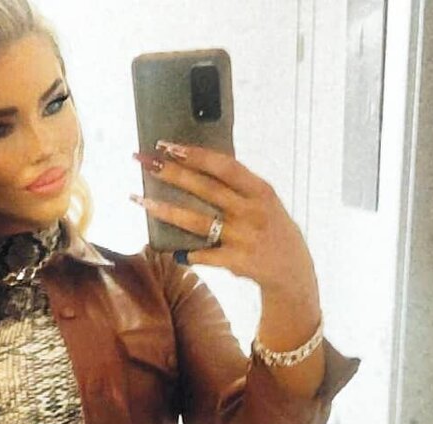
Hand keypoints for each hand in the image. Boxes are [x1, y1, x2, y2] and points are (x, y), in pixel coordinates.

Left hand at [132, 141, 318, 304]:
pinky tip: (176, 251)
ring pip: (197, 222)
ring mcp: (244, 237)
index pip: (225, 166)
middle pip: (206, 189)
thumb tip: (195, 165)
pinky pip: (203, 255)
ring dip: (166, 211)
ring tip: (141, 201)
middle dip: (173, 174)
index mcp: (260, 190)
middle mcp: (252, 212)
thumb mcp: (263, 201)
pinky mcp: (236, 262)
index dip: (195, 154)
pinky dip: (188, 253)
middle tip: (146, 163)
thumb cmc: (269, 227)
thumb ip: (237, 186)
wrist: (291, 269)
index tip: (168, 145)